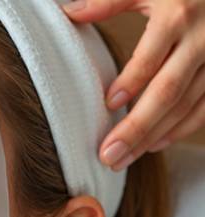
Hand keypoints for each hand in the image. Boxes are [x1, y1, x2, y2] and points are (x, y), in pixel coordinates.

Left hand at [65, 0, 204, 169]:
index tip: (108, 105)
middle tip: (109, 154)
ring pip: (187, 106)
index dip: (131, 83)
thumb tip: (68, 14)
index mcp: (176, 18)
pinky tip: (154, 145)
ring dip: (154, 136)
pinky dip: (181, 129)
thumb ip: (110, 1)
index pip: (150, 57)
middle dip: (137, 127)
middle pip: (168, 92)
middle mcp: (201, 42)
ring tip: (123, 158)